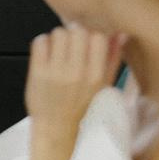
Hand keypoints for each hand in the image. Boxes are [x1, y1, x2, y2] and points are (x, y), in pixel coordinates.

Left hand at [24, 26, 122, 159]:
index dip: (93, 33)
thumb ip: (113, 58)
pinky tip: (47, 55)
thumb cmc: (82, 107)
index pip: (98, 36)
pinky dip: (43, 44)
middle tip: (72, 45)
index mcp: (96, 76)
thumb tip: (121, 33)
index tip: (88, 39)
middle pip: (77, 30)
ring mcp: (56, 72)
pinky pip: (40, 41)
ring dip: (58, 38)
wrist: (57, 129)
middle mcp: (77, 72)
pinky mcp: (37, 72)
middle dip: (75, 34)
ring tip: (59, 51)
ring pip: (58, 33)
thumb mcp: (104, 86)